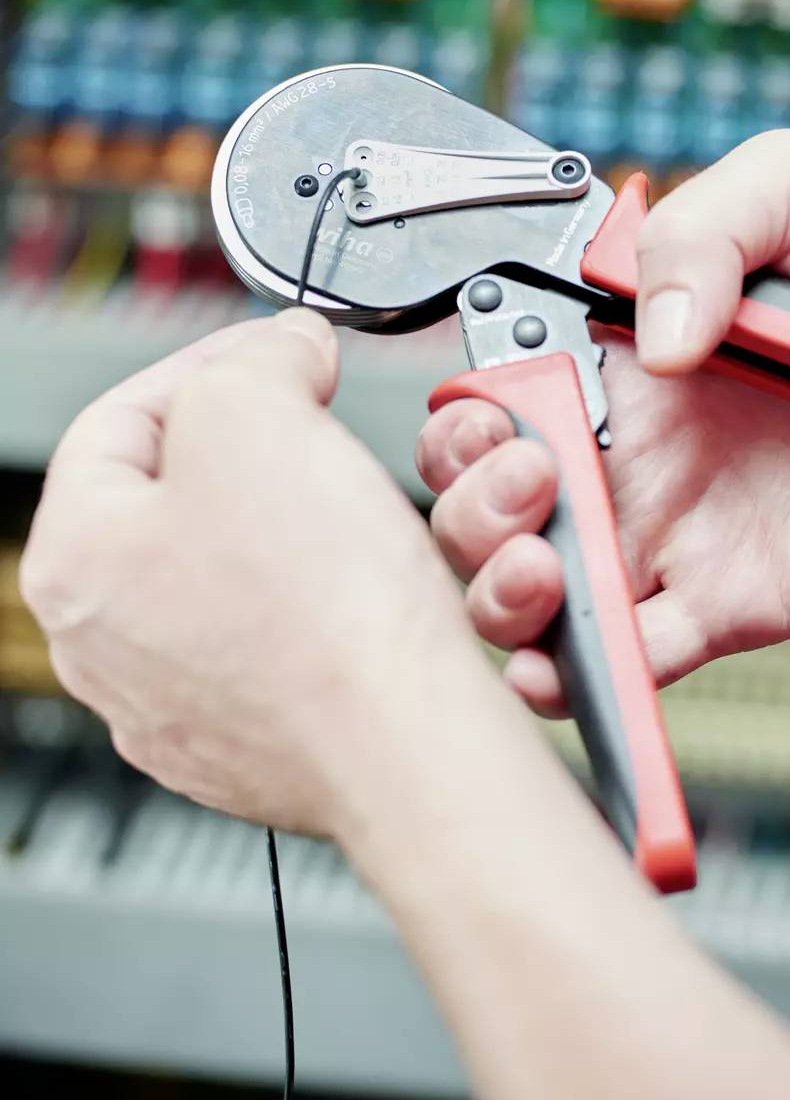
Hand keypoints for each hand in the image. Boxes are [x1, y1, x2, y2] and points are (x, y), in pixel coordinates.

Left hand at [21, 309, 487, 837]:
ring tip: (349, 508)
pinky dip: (318, 599)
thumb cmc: (324, 610)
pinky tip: (358, 590)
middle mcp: (106, 643)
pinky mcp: (246, 740)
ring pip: (232, 568)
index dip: (212, 363)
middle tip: (315, 423)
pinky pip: (276, 637)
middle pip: (176, 494)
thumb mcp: (257, 414)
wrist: (405, 747)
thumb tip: (277, 352)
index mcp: (75, 557)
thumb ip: (254, 358)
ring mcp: (174, 702)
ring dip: (294, 522)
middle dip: (257, 446)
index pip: (124, 416)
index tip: (277, 354)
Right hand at [416, 130, 789, 715]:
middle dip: (469, 507)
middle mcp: (623, 455)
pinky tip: (565, 664)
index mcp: (616, 362)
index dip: (465, 419)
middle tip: (530, 483)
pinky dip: (586, 676)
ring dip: (501, 595)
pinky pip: (634, 657)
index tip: (492, 422)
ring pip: (533, 591)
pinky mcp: (721, 604)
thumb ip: (697, 233)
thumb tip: (653, 344)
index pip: (496, 398)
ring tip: (540, 570)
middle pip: (485, 503)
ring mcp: (663, 534)